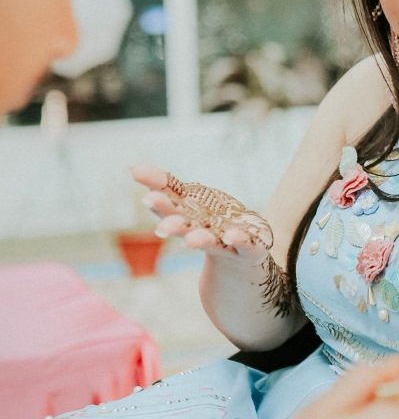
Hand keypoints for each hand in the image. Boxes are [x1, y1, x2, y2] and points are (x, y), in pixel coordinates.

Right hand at [132, 164, 273, 264]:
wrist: (243, 251)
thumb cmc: (211, 219)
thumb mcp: (190, 197)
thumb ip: (165, 183)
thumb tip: (131, 167)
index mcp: (184, 216)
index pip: (169, 206)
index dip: (159, 203)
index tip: (148, 197)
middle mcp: (200, 230)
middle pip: (185, 227)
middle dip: (174, 226)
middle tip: (161, 228)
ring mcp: (224, 240)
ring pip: (209, 240)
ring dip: (199, 240)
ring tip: (190, 240)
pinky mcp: (248, 246)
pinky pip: (244, 243)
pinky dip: (238, 240)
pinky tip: (233, 236)